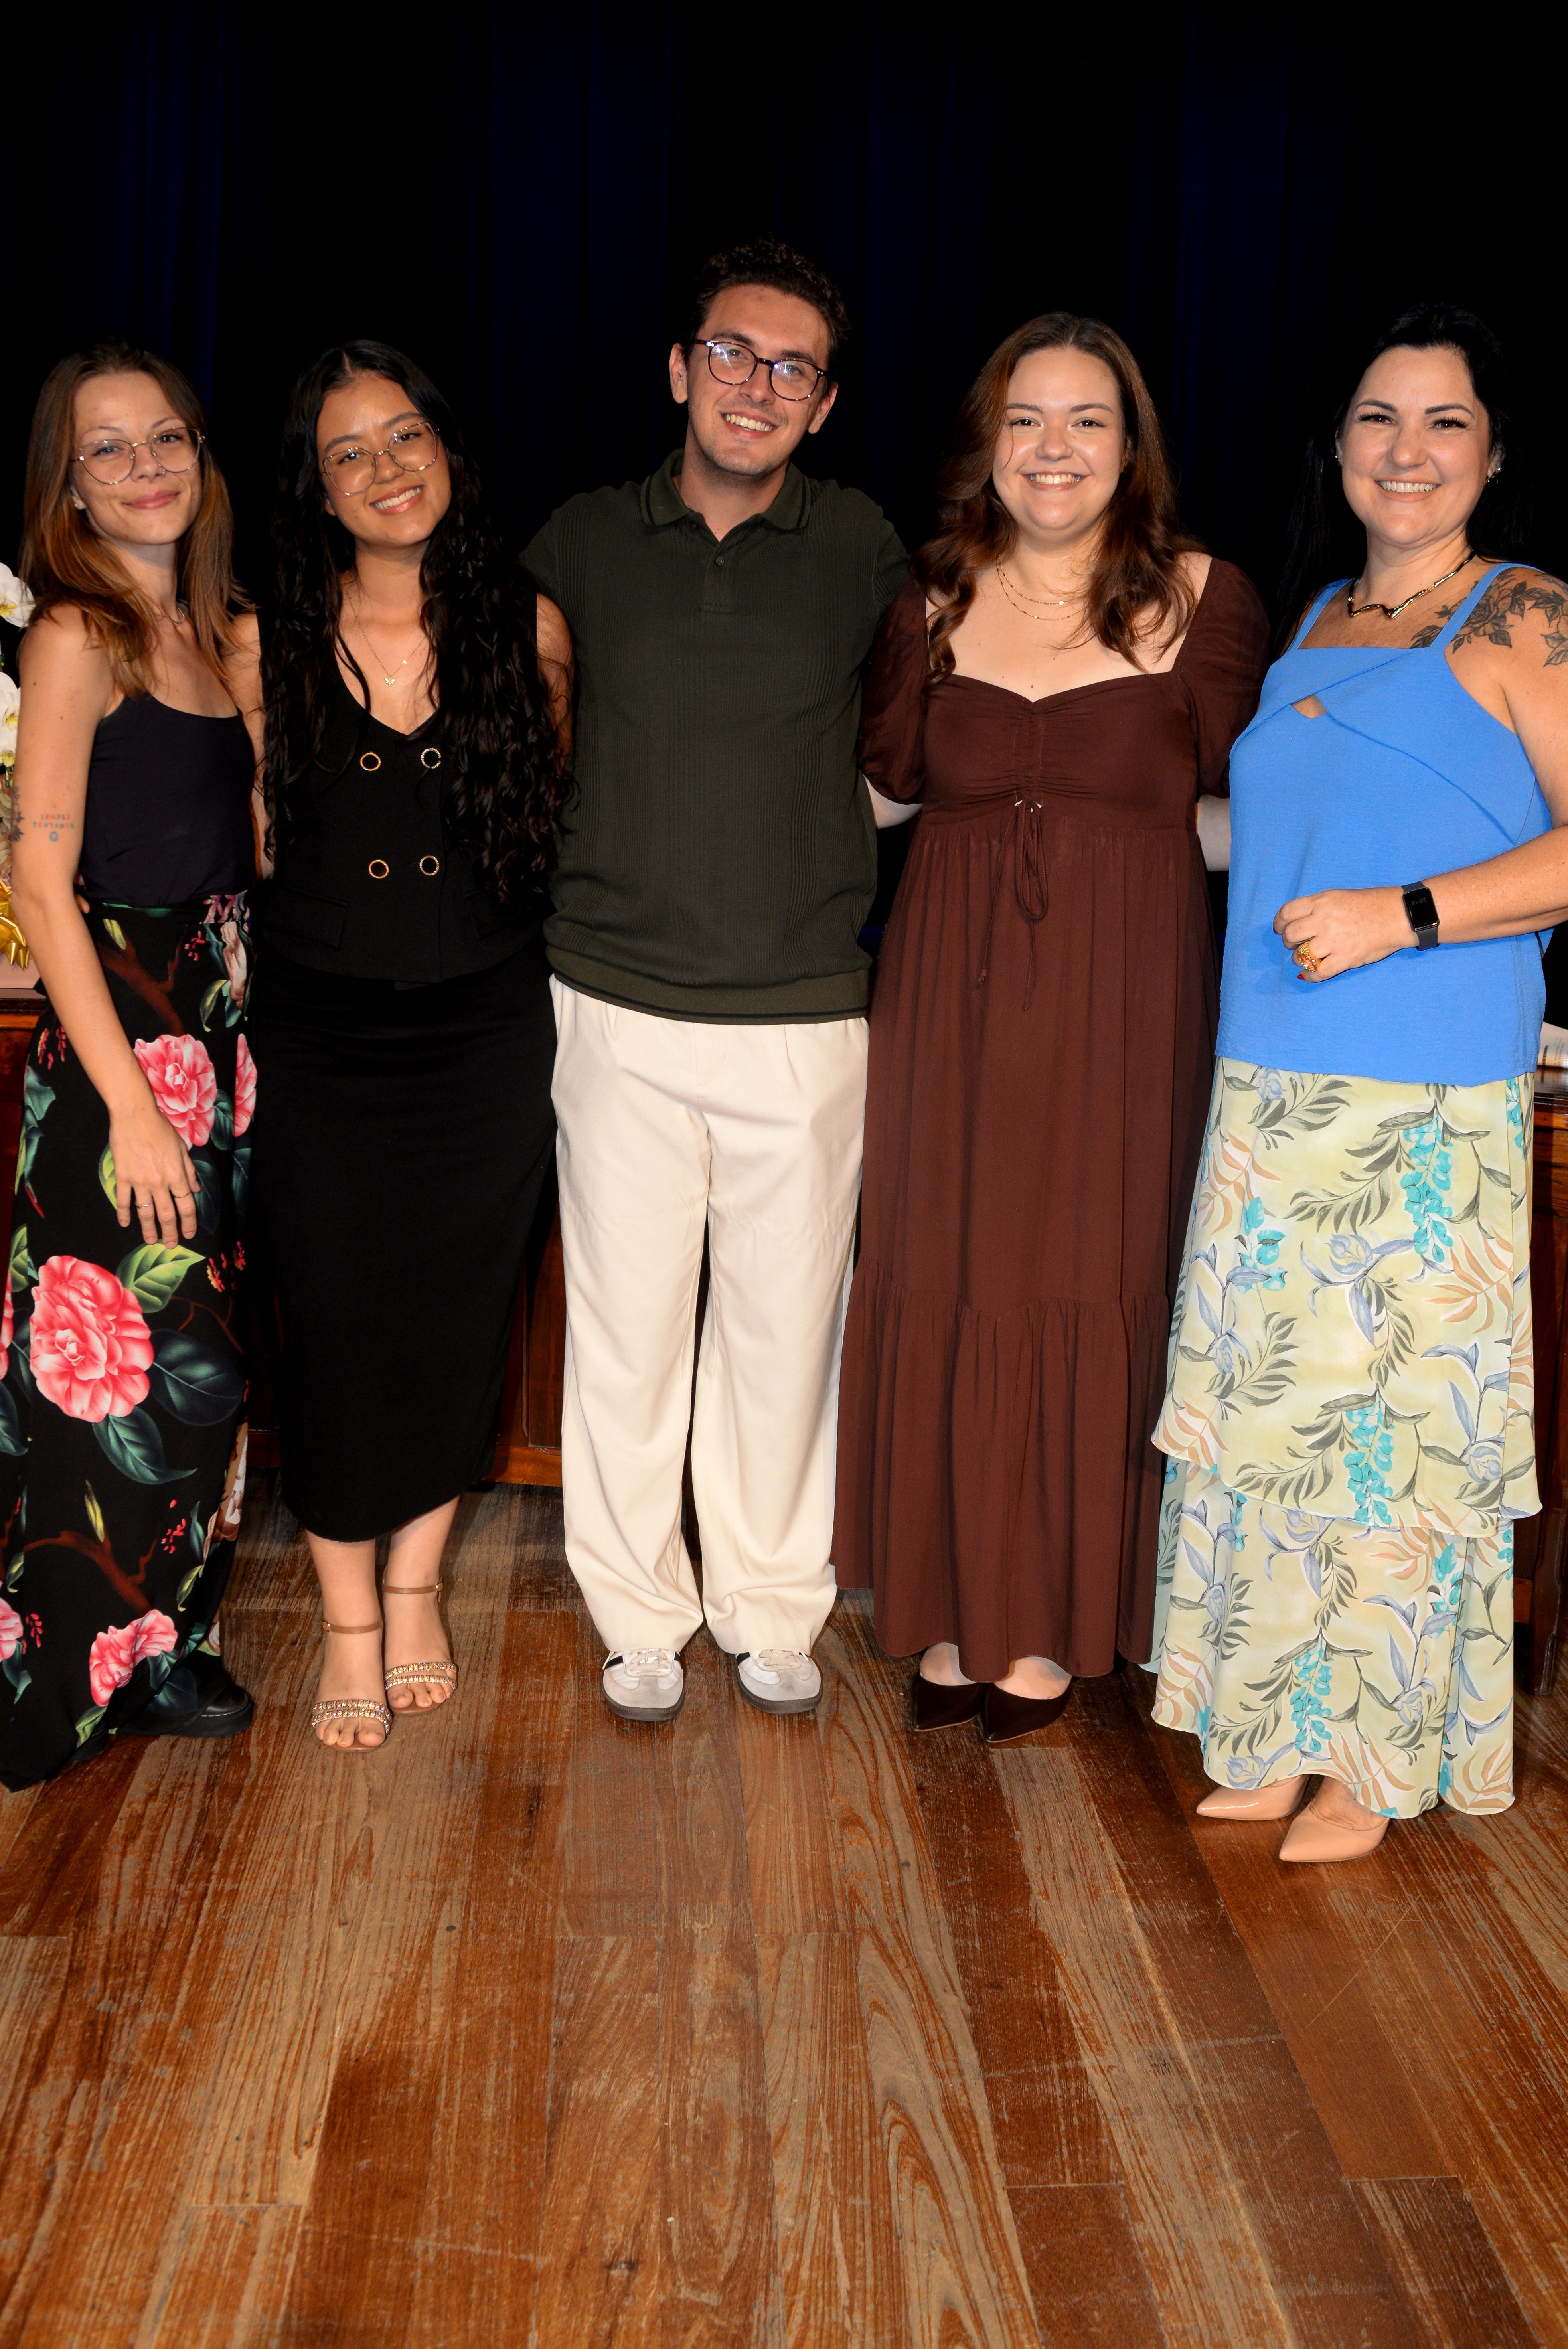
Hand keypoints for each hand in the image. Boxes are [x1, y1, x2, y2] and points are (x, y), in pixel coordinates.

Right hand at [107, 1093, 198, 1242]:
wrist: (135, 1116)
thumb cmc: (160, 1129)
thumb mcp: (182, 1148)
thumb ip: (189, 1171)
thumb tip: (195, 1189)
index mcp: (176, 1176)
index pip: (186, 1206)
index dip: (189, 1222)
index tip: (189, 1233)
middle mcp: (159, 1183)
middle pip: (167, 1214)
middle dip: (170, 1232)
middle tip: (170, 1244)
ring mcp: (140, 1182)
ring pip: (145, 1212)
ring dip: (148, 1229)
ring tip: (150, 1240)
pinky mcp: (123, 1177)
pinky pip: (124, 1200)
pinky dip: (124, 1213)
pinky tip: (125, 1223)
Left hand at [1273, 886, 1410, 981]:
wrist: (1400, 915)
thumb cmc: (1372, 904)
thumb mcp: (1340, 896)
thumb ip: (1318, 907)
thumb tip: (1297, 922)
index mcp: (1322, 901)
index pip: (1287, 912)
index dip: (1279, 923)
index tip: (1280, 929)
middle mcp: (1324, 919)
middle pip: (1290, 934)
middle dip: (1288, 942)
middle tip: (1295, 944)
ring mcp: (1334, 940)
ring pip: (1301, 954)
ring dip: (1299, 958)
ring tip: (1307, 957)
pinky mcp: (1345, 958)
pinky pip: (1318, 972)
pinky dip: (1309, 975)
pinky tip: (1308, 974)